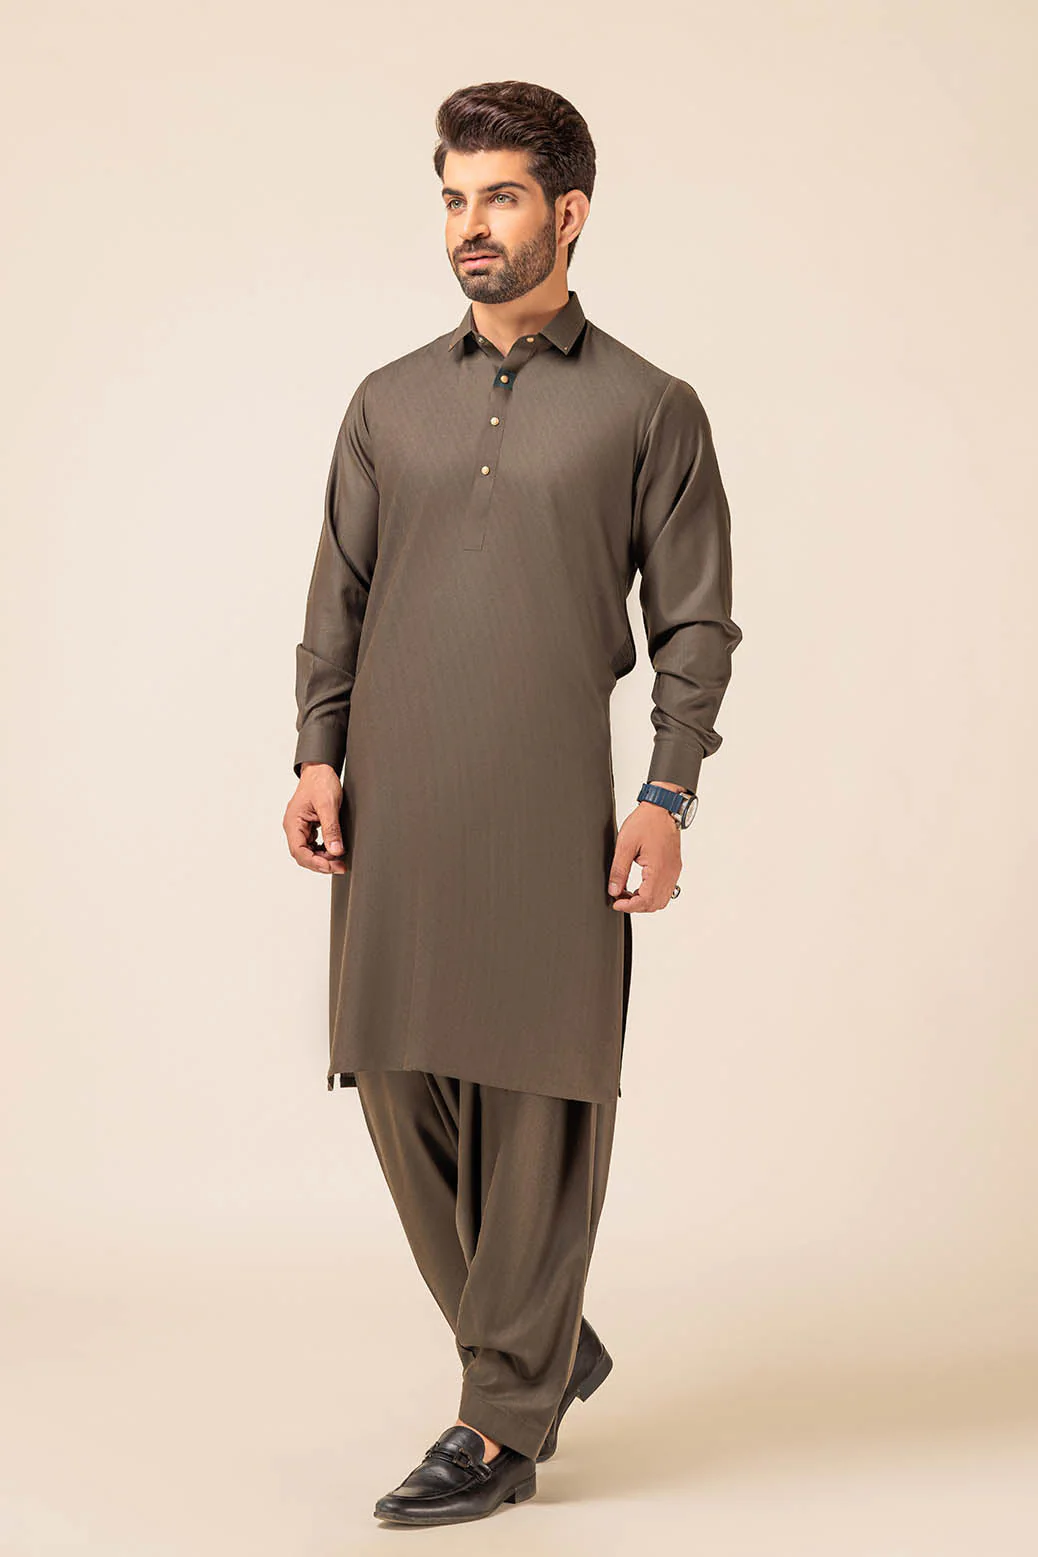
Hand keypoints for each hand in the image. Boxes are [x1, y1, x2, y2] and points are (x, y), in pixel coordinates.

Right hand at [283, 763, 347, 873]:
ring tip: (339, 860)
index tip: (332, 866)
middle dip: (321, 863)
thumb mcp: (328, 805)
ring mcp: (300, 828)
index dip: (315, 862)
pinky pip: (313, 845)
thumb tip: (336, 851)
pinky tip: (333, 850)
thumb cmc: (320, 782)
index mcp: (293, 823)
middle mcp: (294, 827)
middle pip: (303, 855)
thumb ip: (331, 829)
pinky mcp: (308, 827)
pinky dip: (323, 851)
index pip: (299, 851)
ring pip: (308, 852)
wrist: (320, 770)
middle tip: (340, 866)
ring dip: (323, 859)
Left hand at [607, 792, 682, 911]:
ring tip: (628, 893)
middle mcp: (670, 873)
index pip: (645, 900)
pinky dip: (652, 894)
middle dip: (636, 906)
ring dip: (644, 901)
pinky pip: (666, 890)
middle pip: (655, 904)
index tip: (616, 903)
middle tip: (620, 898)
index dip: (629, 906)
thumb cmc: (646, 821)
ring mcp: (674, 871)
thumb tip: (614, 890)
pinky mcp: (674, 867)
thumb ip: (619, 870)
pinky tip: (639, 886)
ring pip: (662, 899)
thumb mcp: (625, 845)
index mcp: (659, 869)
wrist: (662, 808)